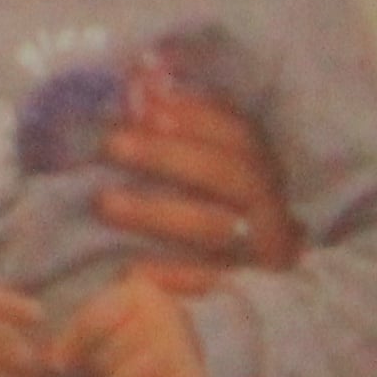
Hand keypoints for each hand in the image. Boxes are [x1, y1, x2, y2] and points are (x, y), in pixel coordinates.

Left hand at [53, 273, 208, 376]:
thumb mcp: (103, 326)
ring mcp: (182, 346)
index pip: (92, 323)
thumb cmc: (132, 343)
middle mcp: (165, 313)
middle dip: (98, 375)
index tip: (63, 367)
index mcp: (139, 293)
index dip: (70, 349)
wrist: (190, 362)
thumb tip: (54, 365)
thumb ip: (73, 337)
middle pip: (107, 357)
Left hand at [91, 74, 297, 277]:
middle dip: (169, 156)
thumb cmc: (226, 218)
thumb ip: (187, 120)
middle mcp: (272, 210)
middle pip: (228, 176)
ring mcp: (261, 255)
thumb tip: (149, 66)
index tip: (147, 103)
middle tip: (113, 143)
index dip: (197, 115)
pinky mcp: (245, 296)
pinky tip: (131, 270)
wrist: (261, 309)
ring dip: (159, 212)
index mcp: (266, 172)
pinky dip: (172, 276)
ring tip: (105, 202)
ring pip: (215, 228)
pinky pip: (208, 285)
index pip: (240, 135)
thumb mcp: (215, 165)